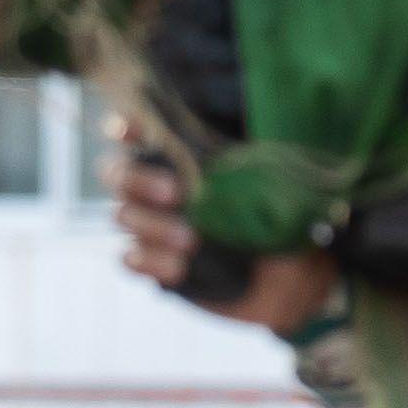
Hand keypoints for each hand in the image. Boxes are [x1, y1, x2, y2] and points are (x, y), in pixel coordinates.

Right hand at [108, 130, 341, 340]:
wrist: (289, 280)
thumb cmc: (278, 222)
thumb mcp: (266, 186)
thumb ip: (235, 165)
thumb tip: (220, 156)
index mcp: (179, 159)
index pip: (137, 133)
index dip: (125, 126)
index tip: (129, 129)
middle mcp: (156, 189)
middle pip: (117, 174)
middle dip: (139, 180)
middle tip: (177, 194)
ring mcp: (151, 229)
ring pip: (123, 216)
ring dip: (154, 226)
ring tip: (194, 242)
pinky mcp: (154, 267)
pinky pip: (130, 260)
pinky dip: (148, 261)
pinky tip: (178, 267)